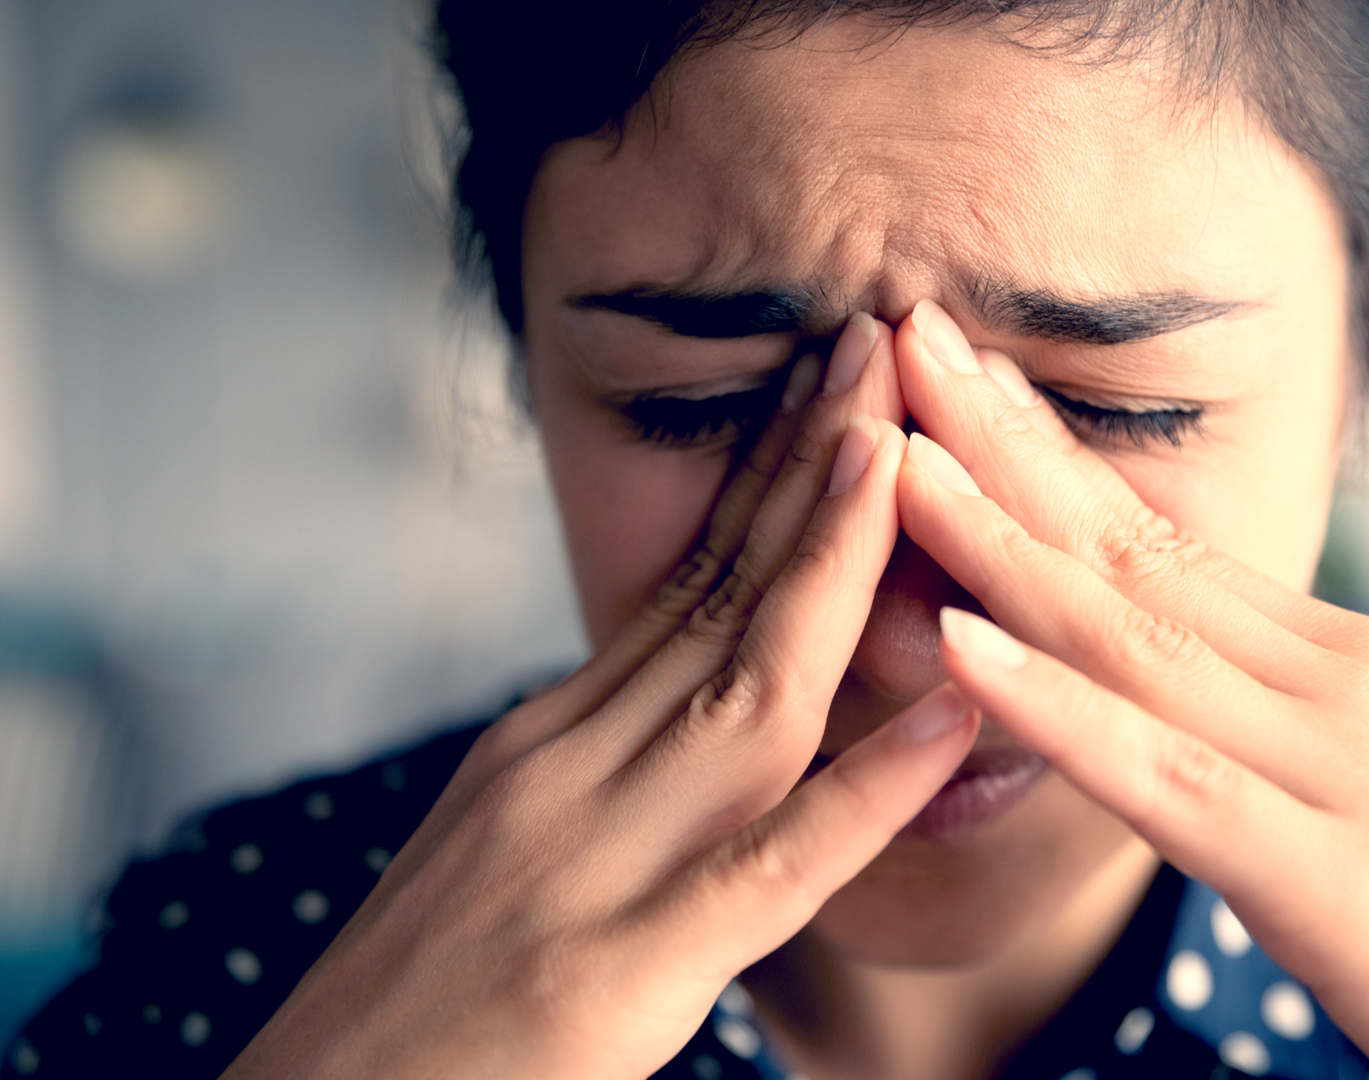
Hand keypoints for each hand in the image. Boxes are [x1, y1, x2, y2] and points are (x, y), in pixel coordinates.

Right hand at [223, 315, 978, 1079]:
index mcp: (549, 742)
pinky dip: (866, 786)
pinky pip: (769, 866)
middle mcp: (567, 769)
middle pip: (717, 596)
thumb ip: (602, 769)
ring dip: (831, 563)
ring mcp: (592, 860)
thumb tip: (697, 696)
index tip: (837, 380)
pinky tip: (949, 714)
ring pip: (745, 689)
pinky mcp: (618, 969)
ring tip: (906, 453)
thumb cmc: (419, 1001)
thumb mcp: (503, 846)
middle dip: (812, 466)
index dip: (771, 474)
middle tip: (883, 339)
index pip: (684, 582)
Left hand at [888, 302, 1368, 1078]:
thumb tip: (1177, 679)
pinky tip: (956, 640)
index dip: (1047, 454)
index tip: (958, 376)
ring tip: (894, 453)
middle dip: (1001, 440)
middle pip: (1131, 548)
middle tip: (898, 333)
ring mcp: (1336, 765)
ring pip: (1127, 632)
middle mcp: (1337, 682)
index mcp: (1343, 661)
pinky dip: (1050, 701)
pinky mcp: (1329, 873)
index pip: (1162, 539)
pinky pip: (1158, 771)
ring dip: (995, 536)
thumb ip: (1280, 725)